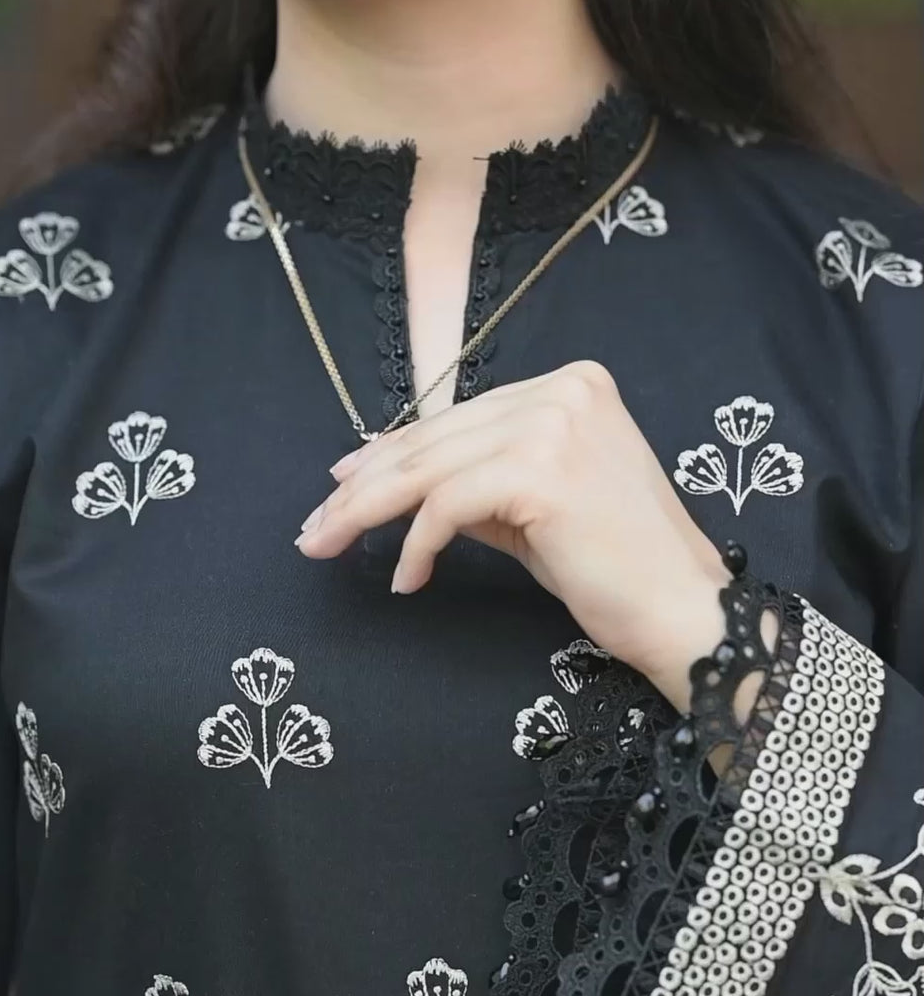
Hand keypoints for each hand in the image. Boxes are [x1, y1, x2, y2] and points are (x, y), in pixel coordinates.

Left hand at [295, 364, 730, 711]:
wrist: (680, 610)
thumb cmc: (615, 570)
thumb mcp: (535, 511)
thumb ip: (476, 485)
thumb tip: (394, 484)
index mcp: (571, 385)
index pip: (457, 418)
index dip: (391, 454)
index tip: (340, 488)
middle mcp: (564, 390)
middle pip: (435, 439)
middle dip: (363, 488)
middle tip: (314, 529)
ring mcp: (555, 424)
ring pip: (429, 469)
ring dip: (367, 515)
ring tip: (329, 548)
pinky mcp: (541, 471)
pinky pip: (448, 506)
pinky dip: (416, 545)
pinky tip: (407, 581)